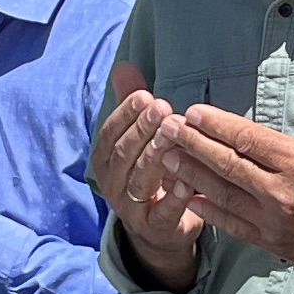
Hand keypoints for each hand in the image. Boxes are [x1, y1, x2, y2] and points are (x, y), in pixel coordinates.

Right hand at [87, 61, 206, 292]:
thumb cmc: (150, 172)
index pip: (110, 134)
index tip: (146, 96)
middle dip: (142, 130)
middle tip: (163, 108)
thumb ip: (131, 105)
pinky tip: (187, 181)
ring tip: (172, 138)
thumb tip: (124, 66)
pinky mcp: (155, 227)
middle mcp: (113, 183)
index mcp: (106, 159)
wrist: (159, 227)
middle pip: (124, 155)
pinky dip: (174, 198)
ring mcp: (132, 207)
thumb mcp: (138, 139)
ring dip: (156, 157)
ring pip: (140, 180)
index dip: (125, 115)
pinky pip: (163, 212)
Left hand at [155, 59, 293, 291]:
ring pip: (223, 195)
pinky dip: (209, 212)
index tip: (192, 112)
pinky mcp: (275, 243)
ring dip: (192, 174)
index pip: (247, 139)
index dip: (216, 124)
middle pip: (226, 164)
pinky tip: (189, 198)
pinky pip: (233, 226)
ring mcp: (276, 222)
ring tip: (166, 157)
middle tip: (166, 128)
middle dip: (193, 144)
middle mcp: (283, 193)